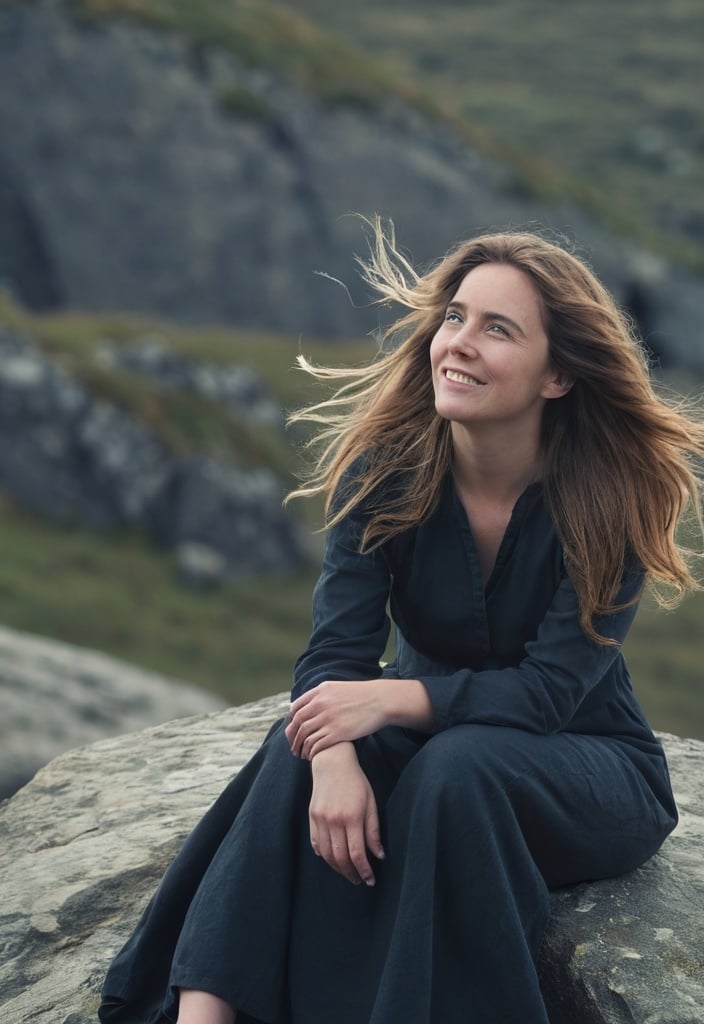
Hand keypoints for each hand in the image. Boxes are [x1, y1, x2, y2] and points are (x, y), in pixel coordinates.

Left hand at [286, 680, 387, 759]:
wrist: (380, 700)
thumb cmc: (361, 695)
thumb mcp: (337, 688)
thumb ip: (321, 695)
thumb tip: (309, 704)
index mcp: (320, 692)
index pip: (296, 708)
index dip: (292, 722)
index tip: (294, 731)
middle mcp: (321, 704)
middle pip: (298, 724)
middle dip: (292, 738)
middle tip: (293, 748)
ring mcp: (329, 718)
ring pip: (305, 736)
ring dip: (301, 748)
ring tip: (302, 755)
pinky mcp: (338, 732)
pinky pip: (317, 745)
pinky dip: (312, 752)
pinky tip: (313, 756)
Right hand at [309, 742, 384, 885]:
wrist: (332, 763)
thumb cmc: (356, 782)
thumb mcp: (371, 803)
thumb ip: (373, 831)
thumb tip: (378, 856)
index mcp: (352, 817)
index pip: (357, 853)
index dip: (364, 871)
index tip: (370, 880)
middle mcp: (334, 820)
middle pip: (340, 858)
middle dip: (351, 874)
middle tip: (359, 880)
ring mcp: (320, 819)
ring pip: (327, 854)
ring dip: (337, 868)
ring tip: (348, 872)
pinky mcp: (312, 817)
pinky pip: (316, 843)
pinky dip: (324, 855)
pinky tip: (332, 859)